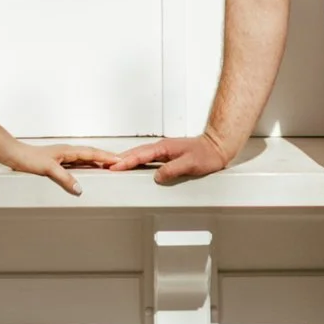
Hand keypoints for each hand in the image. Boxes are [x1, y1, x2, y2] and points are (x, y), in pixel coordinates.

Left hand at [12, 143, 117, 195]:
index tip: (119, 159)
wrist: (15, 155)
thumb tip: (79, 188)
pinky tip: (87, 171)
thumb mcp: (48, 169)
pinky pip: (77, 163)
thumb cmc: (29, 158)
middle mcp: (67, 151)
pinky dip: (86, 166)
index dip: (106, 157)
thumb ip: (64, 178)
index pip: (92, 153)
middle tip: (119, 162)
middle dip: (106, 157)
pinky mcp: (57, 161)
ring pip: (85, 158)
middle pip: (91, 154)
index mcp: (68, 150)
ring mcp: (63, 156)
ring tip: (108, 166)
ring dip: (97, 161)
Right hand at [107, 134, 229, 185]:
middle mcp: (162, 147)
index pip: (141, 155)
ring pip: (140, 154)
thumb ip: (173, 170)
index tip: (114, 166)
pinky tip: (134, 164)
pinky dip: (137, 160)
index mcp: (164, 148)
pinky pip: (147, 157)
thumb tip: (157, 176)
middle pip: (136, 152)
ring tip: (115, 166)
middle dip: (120, 159)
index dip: (126, 161)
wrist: (217, 147)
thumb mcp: (190, 164)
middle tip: (107, 166)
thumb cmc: (206, 154)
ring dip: (127, 159)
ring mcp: (164, 150)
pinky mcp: (167, 154)